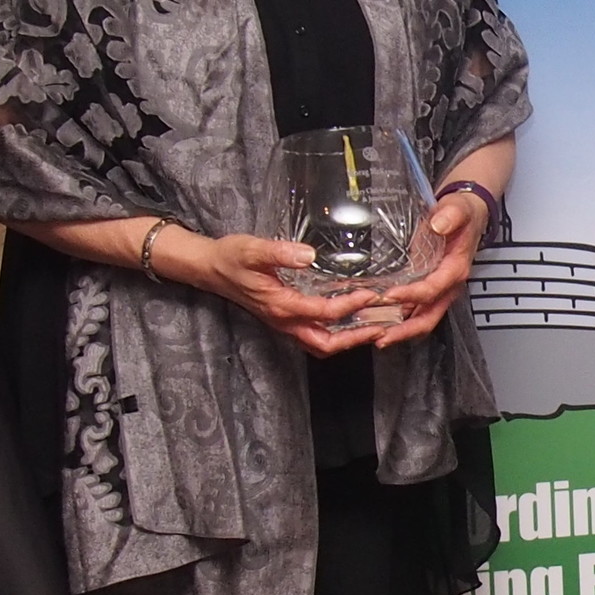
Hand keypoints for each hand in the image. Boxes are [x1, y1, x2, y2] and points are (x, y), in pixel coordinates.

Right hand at [158, 229, 396, 356]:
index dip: (350, 306)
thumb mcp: (252, 250)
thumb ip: (280, 253)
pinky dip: (337, 333)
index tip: (371, 295)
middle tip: (383, 326)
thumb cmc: (231, 257)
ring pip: (321, 344)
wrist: (211, 269)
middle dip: (355, 338)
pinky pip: (315, 335)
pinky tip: (352, 320)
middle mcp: (285, 320)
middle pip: (325, 343)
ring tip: (374, 327)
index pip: (324, 313)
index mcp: (281, 305)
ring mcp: (285, 323)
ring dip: (348, 340)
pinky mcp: (286, 319)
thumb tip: (309, 255)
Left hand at [371, 189, 491, 348]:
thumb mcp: (458, 208)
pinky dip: (397, 320)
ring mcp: (438, 291)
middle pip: (428, 317)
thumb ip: (450, 215)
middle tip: (381, 337)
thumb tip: (438, 224)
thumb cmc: (462, 214)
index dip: (411, 295)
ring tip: (374, 336)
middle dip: (404, 330)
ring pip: (420, 319)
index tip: (389, 296)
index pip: (432, 289)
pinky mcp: (428, 290)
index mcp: (455, 269)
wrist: (467, 215)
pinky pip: (414, 311)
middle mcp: (448, 286)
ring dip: (398, 330)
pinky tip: (378, 322)